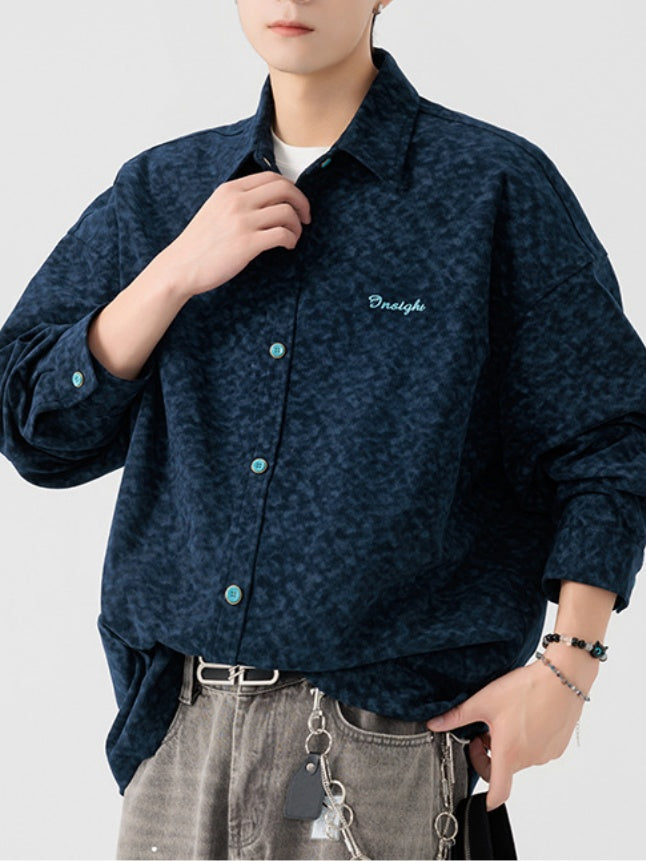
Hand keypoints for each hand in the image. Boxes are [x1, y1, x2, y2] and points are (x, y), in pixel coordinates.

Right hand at [161, 171, 311, 298]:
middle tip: (306, 218)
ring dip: (297, 226)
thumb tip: (269, 201)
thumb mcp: (215, 209)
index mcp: (230, 190)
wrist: (180, 267)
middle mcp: (237, 201)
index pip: (271, 176)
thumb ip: (238, 201)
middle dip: (302, 203)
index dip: (291, 189)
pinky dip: (291, 240)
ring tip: (294, 237)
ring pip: (287, 212)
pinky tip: (287, 246)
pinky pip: (282, 234)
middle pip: (285, 189)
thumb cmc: (199, 244)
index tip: (296, 203)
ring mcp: (242, 222)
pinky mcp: (247, 244)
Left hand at [425, 654, 595, 810]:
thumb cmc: (525, 689)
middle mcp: (529, 759)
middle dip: (490, 753)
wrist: (562, 677)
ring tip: (506, 717)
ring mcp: (546, 754)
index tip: (482, 796)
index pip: (498, 793)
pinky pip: (537, 751)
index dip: (488, 799)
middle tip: (485, 731)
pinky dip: (527, 740)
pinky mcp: (558, 746)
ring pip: (520, 758)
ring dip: (509, 746)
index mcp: (509, 753)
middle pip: (504, 770)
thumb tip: (434, 724)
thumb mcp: (484, 701)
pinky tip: (525, 716)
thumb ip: (457, 716)